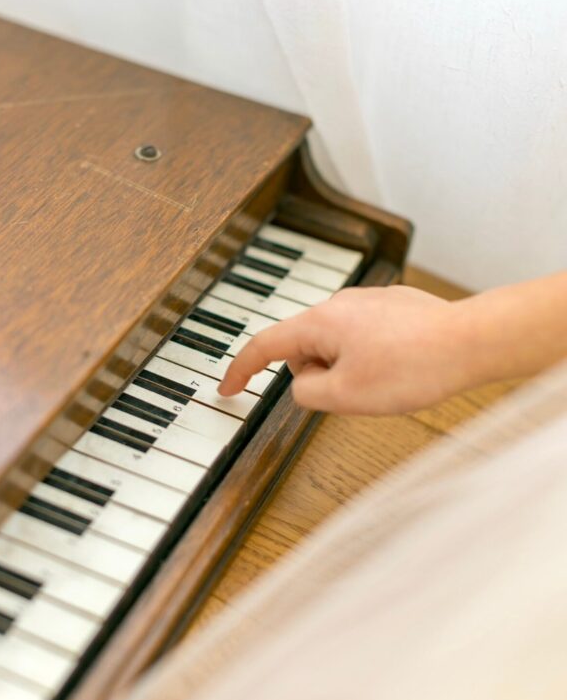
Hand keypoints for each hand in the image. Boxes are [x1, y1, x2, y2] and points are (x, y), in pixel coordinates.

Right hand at [217, 286, 468, 414]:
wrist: (473, 341)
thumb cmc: (415, 366)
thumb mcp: (344, 397)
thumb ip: (306, 393)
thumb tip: (305, 384)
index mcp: (317, 324)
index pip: (262, 346)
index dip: (240, 371)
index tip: (227, 388)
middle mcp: (337, 305)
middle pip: (303, 349)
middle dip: (318, 376)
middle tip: (352, 394)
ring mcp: (366, 302)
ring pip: (335, 346)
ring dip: (347, 368)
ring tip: (385, 380)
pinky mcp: (392, 306)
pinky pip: (363, 338)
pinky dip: (371, 357)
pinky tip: (400, 367)